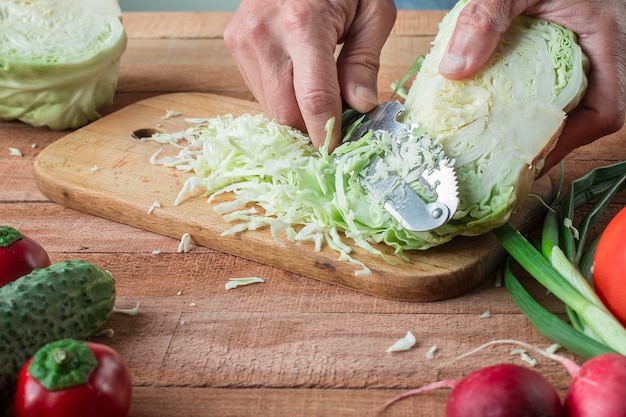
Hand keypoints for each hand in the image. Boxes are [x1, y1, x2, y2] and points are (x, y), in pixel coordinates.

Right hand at [224, 0, 396, 149]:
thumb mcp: (372, 10)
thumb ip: (364, 61)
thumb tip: (360, 106)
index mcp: (304, 23)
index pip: (313, 100)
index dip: (327, 134)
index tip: (339, 151)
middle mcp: (264, 34)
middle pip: (285, 113)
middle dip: (311, 128)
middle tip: (336, 123)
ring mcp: (243, 39)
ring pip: (269, 107)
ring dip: (297, 113)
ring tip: (320, 93)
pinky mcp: (234, 42)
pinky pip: (260, 90)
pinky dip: (282, 96)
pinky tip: (299, 78)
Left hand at [439, 0, 625, 171]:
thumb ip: (488, 18)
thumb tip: (455, 71)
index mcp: (608, 41)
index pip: (607, 111)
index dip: (572, 142)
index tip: (533, 158)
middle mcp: (605, 51)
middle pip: (587, 113)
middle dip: (549, 137)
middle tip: (507, 153)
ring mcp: (588, 48)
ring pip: (571, 97)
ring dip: (537, 117)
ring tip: (497, 133)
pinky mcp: (569, 42)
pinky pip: (554, 77)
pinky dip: (528, 92)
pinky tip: (496, 96)